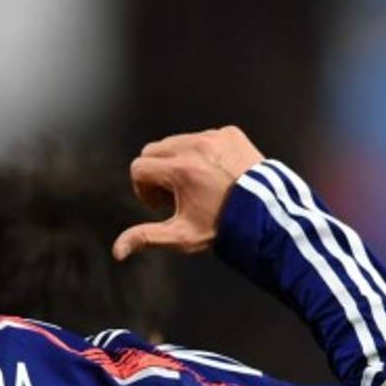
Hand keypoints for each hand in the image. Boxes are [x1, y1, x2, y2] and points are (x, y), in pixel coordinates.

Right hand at [112, 126, 262, 259]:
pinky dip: (201, 153)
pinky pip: (202, 136)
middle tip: (176, 195)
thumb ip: (146, 238)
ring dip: (177, 160)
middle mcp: (196, 147)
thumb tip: (117, 251)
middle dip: (156, 172)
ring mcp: (215, 137)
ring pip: (176, 141)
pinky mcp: (230, 133)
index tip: (160, 204)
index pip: (138, 168)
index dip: (143, 189)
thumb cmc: (222, 227)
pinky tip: (215, 175)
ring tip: (196, 186)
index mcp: (180, 170)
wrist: (268, 215)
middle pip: (153, 150)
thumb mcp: (182, 236)